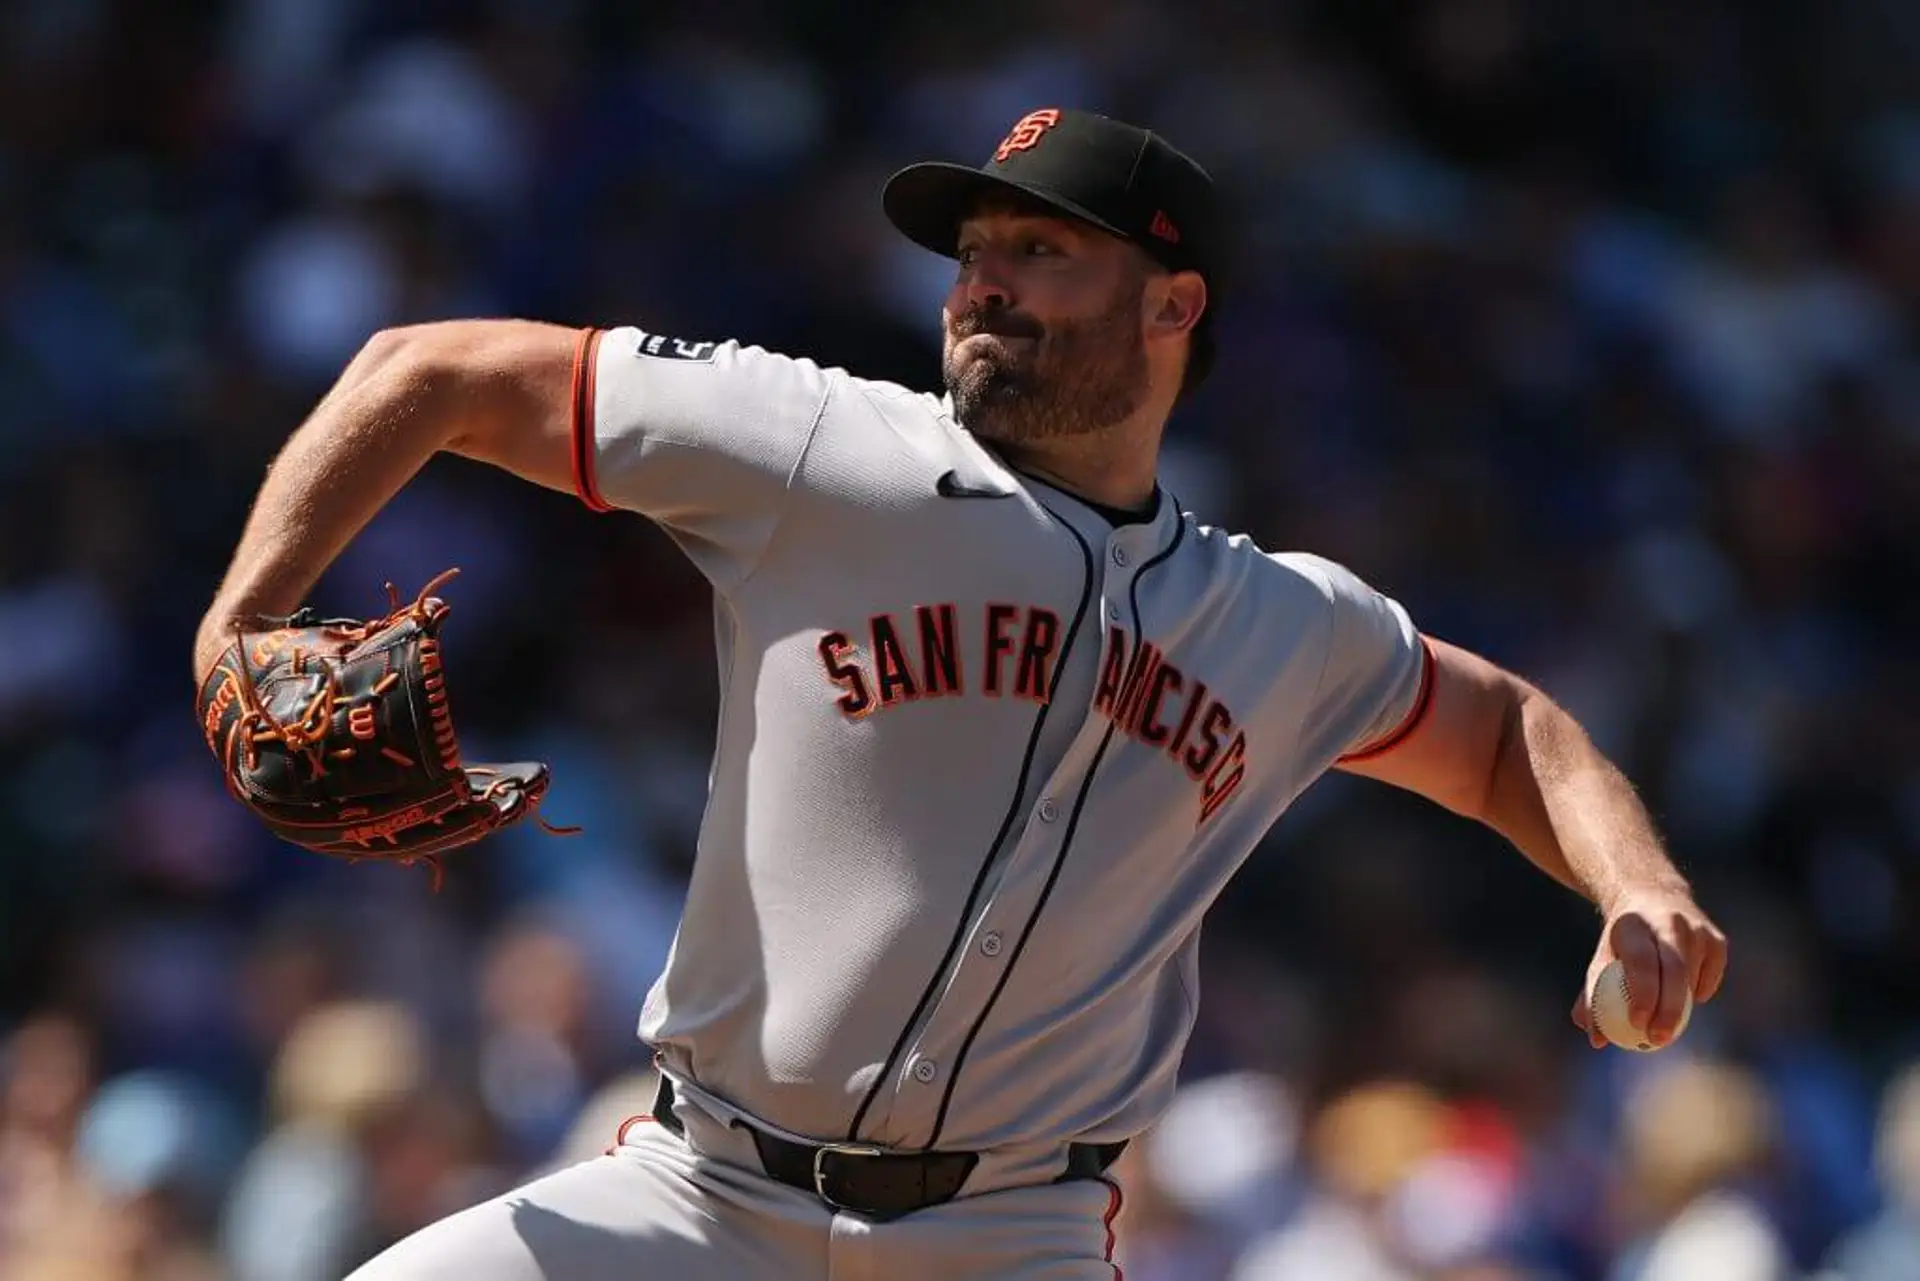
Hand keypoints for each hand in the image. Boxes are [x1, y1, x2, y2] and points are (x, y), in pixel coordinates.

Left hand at [1571, 884, 1727, 1048]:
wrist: (1653, 897)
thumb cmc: (1622, 942)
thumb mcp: (1601, 960)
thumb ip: (1593, 998)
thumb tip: (1596, 1041)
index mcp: (1634, 923)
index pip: (1641, 962)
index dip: (1642, 994)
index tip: (1637, 1024)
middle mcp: (1668, 921)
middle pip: (1674, 971)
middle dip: (1668, 1010)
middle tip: (1657, 1039)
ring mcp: (1697, 929)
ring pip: (1692, 978)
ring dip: (1678, 1004)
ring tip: (1661, 1014)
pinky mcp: (1717, 940)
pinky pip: (1709, 979)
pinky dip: (1696, 994)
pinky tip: (1681, 991)